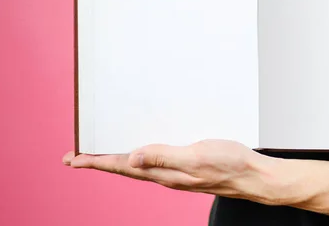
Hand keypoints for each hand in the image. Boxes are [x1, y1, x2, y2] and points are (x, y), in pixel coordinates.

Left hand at [62, 140, 287, 204]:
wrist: (254, 177)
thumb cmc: (230, 165)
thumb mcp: (196, 156)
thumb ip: (163, 156)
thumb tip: (130, 158)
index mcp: (164, 173)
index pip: (122, 167)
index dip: (96, 162)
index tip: (74, 158)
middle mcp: (166, 175)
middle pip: (124, 168)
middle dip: (99, 162)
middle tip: (76, 157)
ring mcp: (175, 173)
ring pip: (137, 167)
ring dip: (115, 160)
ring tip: (99, 155)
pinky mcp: (185, 167)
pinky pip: (153, 162)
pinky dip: (137, 157)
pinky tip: (139, 151)